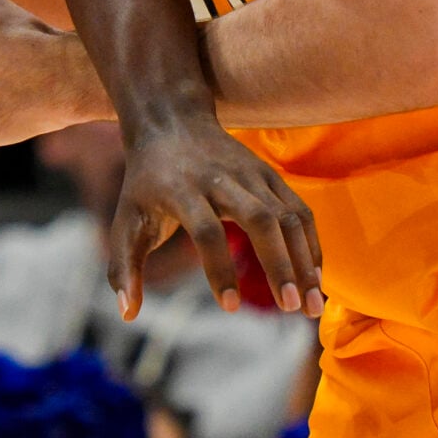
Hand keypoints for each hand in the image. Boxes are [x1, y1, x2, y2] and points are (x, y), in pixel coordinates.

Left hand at [109, 116, 322, 318]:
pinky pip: (299, 210)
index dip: (218, 268)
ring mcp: (251, 174)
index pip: (206, 230)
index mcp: (181, 190)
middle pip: (259, 219)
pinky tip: (314, 278)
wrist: (171, 122)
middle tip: (291, 308)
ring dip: (304, 260)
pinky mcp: (270, 174)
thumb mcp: (126, 220)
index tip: (229, 307)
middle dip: (278, 264)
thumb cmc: (146, 183)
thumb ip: (124, 268)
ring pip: (287, 216)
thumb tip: (127, 315)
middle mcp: (221, 179)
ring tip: (311, 306)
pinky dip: (311, 244)